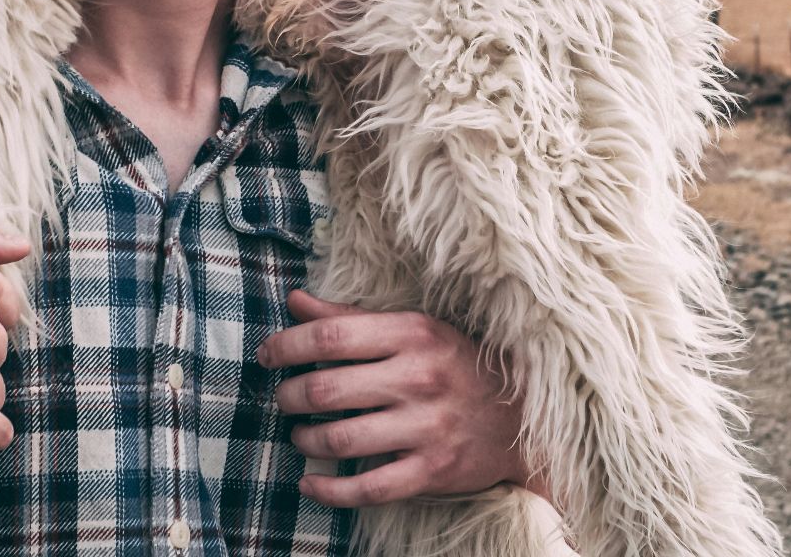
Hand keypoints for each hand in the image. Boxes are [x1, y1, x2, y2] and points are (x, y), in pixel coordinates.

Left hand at [259, 290, 544, 507]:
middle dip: (289, 396)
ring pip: (339, 439)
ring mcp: (427, 427)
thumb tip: (295, 301)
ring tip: (300, 434)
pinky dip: (329, 490)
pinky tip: (310, 481)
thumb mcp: (413, 329)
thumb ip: (351, 318)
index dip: (287, 345)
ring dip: (305, 438)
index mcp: (412, 334)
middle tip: (282, 398)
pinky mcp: (433, 470)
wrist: (523, 417)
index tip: (267, 355)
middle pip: (326, 389)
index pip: (330, 336)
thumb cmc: (456, 364)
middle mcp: (419, 378)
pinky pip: (367, 488)